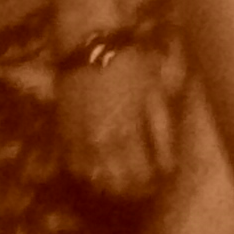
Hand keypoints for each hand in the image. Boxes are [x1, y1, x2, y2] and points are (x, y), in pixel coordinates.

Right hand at [56, 47, 174, 200]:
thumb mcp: (155, 94)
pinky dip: (88, 174)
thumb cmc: (129, 63)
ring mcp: (79, 140)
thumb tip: (169, 166)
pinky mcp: (64, 133)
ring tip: (123, 183)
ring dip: (111, 187)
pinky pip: (74, 166)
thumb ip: (162, 132)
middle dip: (134, 190)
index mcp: (127, 134)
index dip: (154, 185)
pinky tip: (99, 172)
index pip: (142, 177)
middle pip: (118, 185)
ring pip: (94, 181)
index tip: (161, 183)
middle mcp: (101, 144)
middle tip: (145, 188)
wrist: (89, 43)